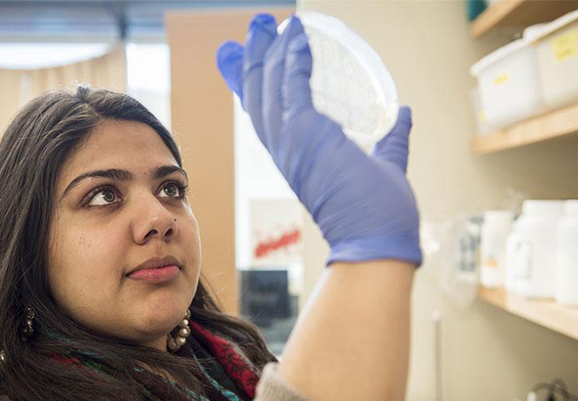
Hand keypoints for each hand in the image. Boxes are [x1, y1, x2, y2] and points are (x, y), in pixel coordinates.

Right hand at [216, 13, 421, 265]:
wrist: (378, 241)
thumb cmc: (378, 215)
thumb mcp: (384, 163)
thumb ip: (392, 139)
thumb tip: (403, 114)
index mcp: (299, 156)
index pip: (268, 114)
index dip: (254, 85)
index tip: (246, 60)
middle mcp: (287, 149)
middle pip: (259, 96)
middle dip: (252, 59)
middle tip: (254, 28)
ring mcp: (293, 143)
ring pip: (267, 89)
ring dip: (265, 53)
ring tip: (263, 23)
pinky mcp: (307, 136)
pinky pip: (293, 89)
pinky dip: (293, 61)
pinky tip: (297, 37)